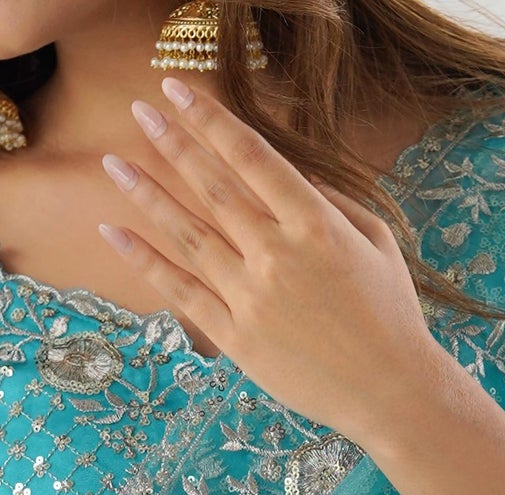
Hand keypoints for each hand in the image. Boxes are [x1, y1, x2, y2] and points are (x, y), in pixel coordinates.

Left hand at [100, 80, 449, 451]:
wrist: (390, 393)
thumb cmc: (390, 314)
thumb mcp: (375, 241)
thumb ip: (332, 201)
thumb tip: (290, 172)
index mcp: (315, 222)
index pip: (250, 155)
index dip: (209, 119)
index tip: (178, 91)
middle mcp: (277, 254)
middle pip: (213, 187)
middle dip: (173, 143)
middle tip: (140, 109)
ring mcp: (252, 298)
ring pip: (188, 234)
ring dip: (147, 194)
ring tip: (114, 163)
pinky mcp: (236, 339)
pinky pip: (181, 292)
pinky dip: (145, 261)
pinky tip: (115, 233)